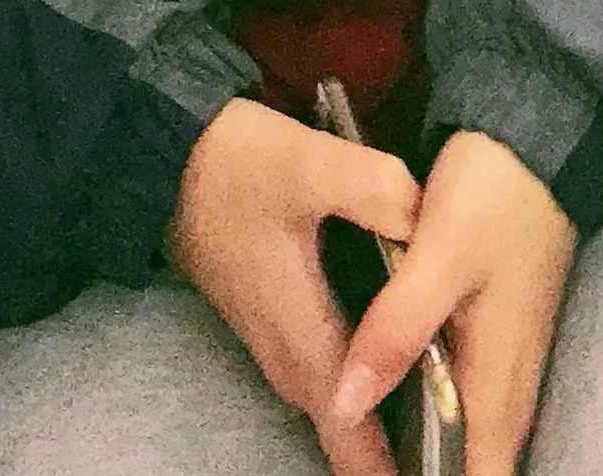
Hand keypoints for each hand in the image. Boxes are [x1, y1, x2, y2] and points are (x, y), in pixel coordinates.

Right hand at [168, 100, 428, 475]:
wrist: (158, 157)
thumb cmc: (228, 165)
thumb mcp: (307, 163)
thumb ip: (376, 190)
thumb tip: (428, 221)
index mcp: (301, 329)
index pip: (350, 426)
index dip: (383, 467)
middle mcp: (285, 351)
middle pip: (344, 432)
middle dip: (387, 461)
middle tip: (444, 469)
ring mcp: (272, 340)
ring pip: (330, 410)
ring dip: (371, 438)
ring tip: (426, 451)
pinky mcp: (270, 322)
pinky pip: (320, 383)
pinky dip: (355, 405)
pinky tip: (394, 398)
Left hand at [336, 131, 575, 475]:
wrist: (537, 139)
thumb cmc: (494, 195)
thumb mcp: (437, 257)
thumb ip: (395, 331)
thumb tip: (348, 405)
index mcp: (498, 366)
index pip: (486, 467)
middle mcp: (513, 370)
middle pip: (485, 456)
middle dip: (445, 472)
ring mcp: (512, 348)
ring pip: (481, 426)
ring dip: (449, 451)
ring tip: (395, 463)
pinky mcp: (501, 326)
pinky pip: (478, 394)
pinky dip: (452, 417)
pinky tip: (415, 414)